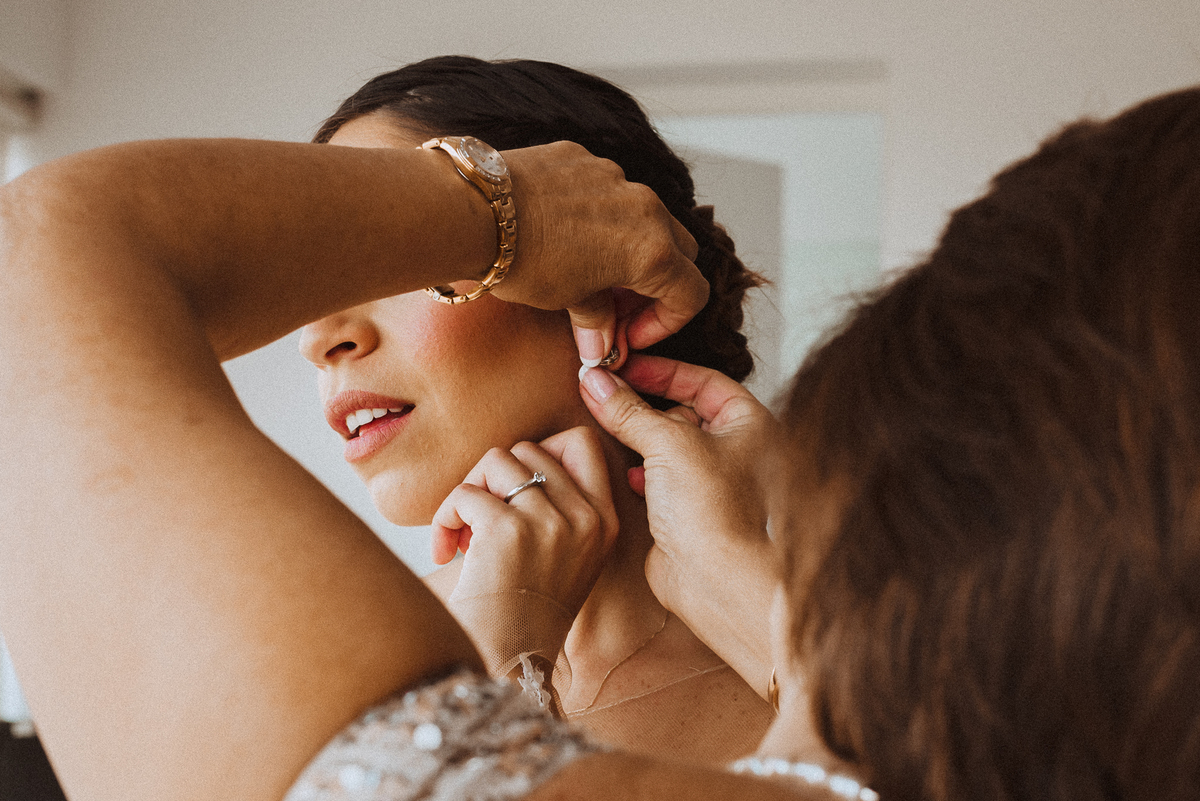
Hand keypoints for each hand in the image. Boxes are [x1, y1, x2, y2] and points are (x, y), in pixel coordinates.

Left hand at [431, 427, 619, 682]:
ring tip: (461, 536)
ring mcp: (551, 523)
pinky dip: (444, 519)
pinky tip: (446, 553)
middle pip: (528, 449)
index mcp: (605, 523)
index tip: (513, 486)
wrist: (507, 669)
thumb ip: (561, 506)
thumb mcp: (567, 556)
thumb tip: (523, 452)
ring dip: (467, 493)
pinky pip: (465, 493)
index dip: (541, 450)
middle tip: (477, 520)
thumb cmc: (523, 614)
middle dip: (492, 478)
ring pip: (495, 461)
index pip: (583, 443)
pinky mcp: (509, 531)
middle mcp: (586, 519)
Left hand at [495, 141, 706, 364]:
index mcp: (652, 251)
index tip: (632, 334)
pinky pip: (607, 188)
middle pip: (679, 250)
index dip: (667, 322)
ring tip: (589, 269)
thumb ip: (598, 321)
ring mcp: (615, 176)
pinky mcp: (583, 158)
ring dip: (630, 246)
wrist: (474, 210)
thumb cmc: (522, 262)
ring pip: (645, 215)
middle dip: (658, 282)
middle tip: (617, 306)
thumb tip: (602, 350)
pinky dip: (599, 215)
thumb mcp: (566, 301)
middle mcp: (645, 207)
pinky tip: (562, 233)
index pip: (690, 294)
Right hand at [578, 355, 779, 699]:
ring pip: (670, 445)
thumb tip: (594, 381)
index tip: (623, 366)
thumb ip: (629, 409)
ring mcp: (714, 483)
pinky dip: (642, 470)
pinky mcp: (691, 513)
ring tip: (607, 425)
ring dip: (639, 436)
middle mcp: (737, 450)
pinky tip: (628, 472)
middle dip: (645, 402)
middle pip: (684, 410)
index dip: (662, 369)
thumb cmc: (716, 512)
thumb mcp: (669, 443)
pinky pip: (661, 479)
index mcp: (750, 424)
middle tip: (604, 392)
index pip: (703, 379)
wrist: (718, 583)